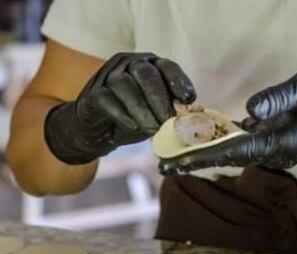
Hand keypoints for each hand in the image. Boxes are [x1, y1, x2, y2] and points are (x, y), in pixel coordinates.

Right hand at [45, 52, 195, 164]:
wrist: (98, 132)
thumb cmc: (133, 119)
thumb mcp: (157, 114)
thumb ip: (171, 111)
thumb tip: (190, 116)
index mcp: (150, 66)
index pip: (167, 67)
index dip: (179, 82)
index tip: (188, 100)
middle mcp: (128, 64)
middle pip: (146, 74)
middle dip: (160, 99)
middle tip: (168, 121)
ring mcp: (108, 76)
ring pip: (125, 85)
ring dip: (142, 110)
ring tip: (153, 129)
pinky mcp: (93, 93)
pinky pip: (107, 99)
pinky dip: (123, 115)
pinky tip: (134, 127)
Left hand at [159, 67, 296, 174]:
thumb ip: (280, 98)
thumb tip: (248, 111)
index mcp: (285, 142)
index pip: (238, 151)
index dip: (205, 156)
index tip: (178, 162)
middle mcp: (277, 151)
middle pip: (229, 158)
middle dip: (196, 162)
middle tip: (162, 166)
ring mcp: (275, 148)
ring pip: (233, 153)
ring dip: (203, 154)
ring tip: (172, 155)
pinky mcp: (273, 140)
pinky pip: (241, 143)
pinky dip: (218, 142)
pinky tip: (199, 138)